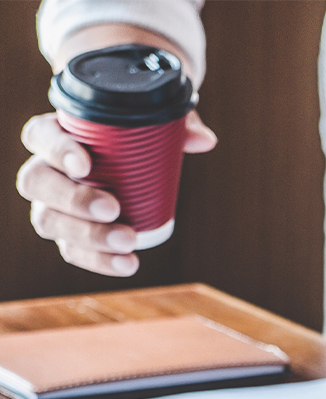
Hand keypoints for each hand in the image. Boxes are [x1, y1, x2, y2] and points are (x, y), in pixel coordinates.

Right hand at [16, 110, 216, 275]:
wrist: (129, 166)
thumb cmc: (134, 138)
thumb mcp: (155, 123)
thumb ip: (177, 124)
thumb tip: (204, 141)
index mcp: (56, 134)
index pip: (40, 136)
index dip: (57, 150)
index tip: (85, 165)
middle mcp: (45, 170)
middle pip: (37, 183)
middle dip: (74, 199)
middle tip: (113, 208)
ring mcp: (53, 205)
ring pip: (49, 221)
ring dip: (88, 236)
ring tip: (127, 240)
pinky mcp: (69, 234)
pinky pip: (72, 250)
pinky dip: (99, 261)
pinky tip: (127, 264)